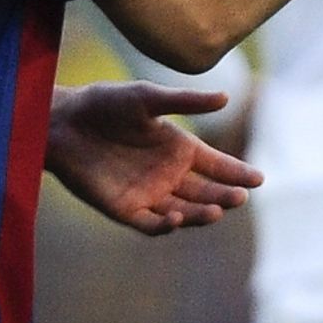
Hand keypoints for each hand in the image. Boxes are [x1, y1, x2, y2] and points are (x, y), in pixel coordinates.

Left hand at [45, 82, 263, 234]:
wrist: (63, 124)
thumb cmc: (106, 104)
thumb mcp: (148, 98)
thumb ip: (186, 101)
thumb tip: (227, 97)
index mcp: (180, 148)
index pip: (217, 165)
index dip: (237, 172)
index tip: (258, 179)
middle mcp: (169, 174)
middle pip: (206, 191)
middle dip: (225, 196)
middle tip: (240, 197)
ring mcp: (149, 194)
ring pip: (185, 211)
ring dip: (201, 214)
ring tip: (216, 211)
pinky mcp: (125, 210)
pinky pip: (151, 224)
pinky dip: (165, 225)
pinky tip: (175, 217)